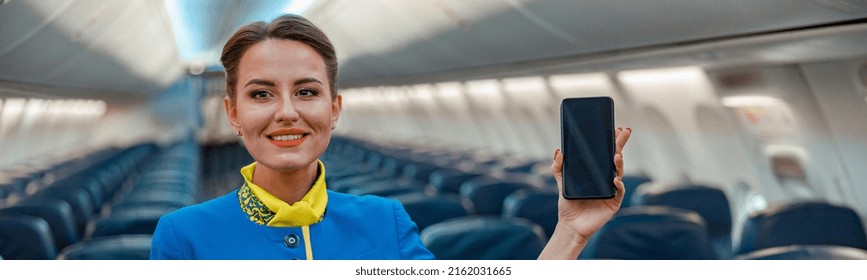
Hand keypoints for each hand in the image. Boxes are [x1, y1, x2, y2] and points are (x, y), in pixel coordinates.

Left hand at [538, 127, 631, 258]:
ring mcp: (611, 189)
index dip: (611, 141)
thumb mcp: (561, 183)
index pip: (606, 153)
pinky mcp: (613, 202)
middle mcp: (606, 178)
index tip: (615, 128)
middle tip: (624, 132)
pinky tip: (615, 179)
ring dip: (619, 162)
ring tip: (617, 154)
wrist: (571, 225)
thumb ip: (558, 168)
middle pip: (616, 158)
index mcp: (596, 172)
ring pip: (619, 172)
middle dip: (621, 144)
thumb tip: (559, 150)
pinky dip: (618, 184)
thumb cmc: (568, 204)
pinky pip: (619, 191)